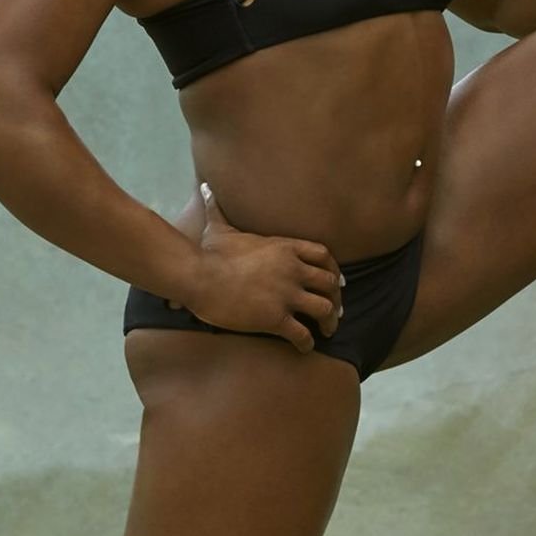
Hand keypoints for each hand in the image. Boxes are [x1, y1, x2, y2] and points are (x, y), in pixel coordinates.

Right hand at [184, 181, 343, 347]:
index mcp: (285, 248)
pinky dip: (306, 343)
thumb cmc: (208, 253)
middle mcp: (292, 270)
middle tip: (335, 311)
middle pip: (330, 284)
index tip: (337, 282)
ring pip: (324, 309)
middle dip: (336, 299)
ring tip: (326, 332)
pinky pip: (302, 334)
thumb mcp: (219, 228)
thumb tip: (205, 187)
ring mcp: (286, 294)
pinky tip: (303, 347)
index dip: (334, 271)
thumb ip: (219, 209)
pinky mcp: (276, 318)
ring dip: (328, 322)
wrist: (199, 277)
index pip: (324, 256)